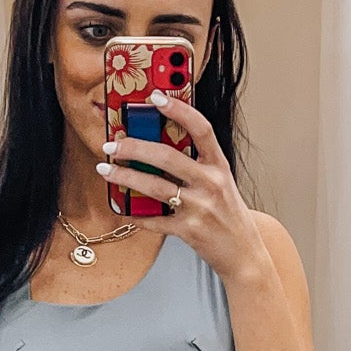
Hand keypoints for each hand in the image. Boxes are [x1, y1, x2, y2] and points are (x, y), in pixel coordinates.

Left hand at [99, 91, 268, 287]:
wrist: (244, 254)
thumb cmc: (228, 214)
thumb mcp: (220, 183)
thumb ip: (196, 164)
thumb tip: (158, 147)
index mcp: (219, 166)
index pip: (201, 128)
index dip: (179, 110)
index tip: (156, 97)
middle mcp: (211, 183)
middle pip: (167, 157)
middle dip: (134, 148)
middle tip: (112, 145)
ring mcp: (200, 208)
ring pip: (155, 187)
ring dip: (126, 177)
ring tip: (106, 170)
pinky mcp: (189, 231)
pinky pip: (155, 220)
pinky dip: (136, 215)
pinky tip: (123, 208)